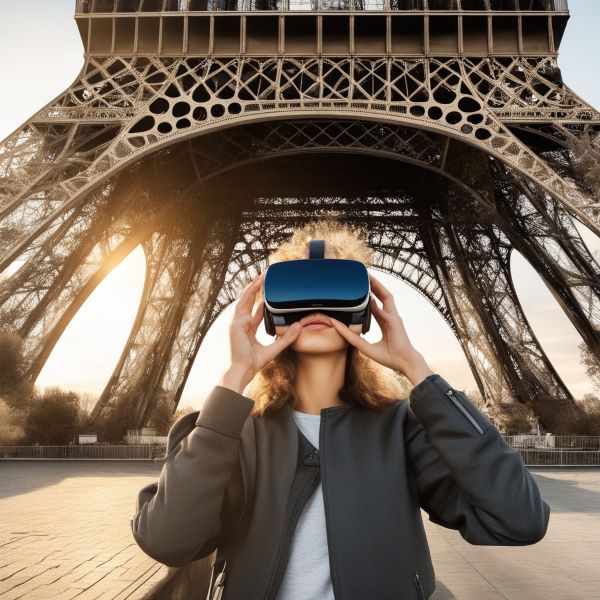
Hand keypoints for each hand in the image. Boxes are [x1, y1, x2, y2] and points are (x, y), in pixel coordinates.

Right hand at [221, 271, 302, 391]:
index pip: (255, 313)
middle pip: (248, 303)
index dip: (261, 302)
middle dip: (255, 290)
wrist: (244, 370)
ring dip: (252, 288)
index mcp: (248, 331)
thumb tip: (298, 327)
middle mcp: (241, 325)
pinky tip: (255, 286)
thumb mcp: (275, 348)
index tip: (268, 294)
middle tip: (263, 278)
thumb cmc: (254, 363)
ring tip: (260, 277)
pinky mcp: (236, 323)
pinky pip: (244, 305)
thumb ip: (286, 338)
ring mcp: (237, 323)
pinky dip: (249, 294)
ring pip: (245, 300)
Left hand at [327, 272, 433, 383]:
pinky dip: (380, 291)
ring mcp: (393, 316)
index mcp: (384, 323)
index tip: (359, 294)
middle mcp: (389, 317)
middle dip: (373, 287)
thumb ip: (351, 337)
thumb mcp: (364, 346)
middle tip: (363, 278)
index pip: (375, 308)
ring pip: (385, 295)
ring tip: (368, 276)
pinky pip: (386, 301)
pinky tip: (373, 285)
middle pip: (381, 298)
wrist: (403, 362)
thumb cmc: (388, 357)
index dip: (368, 300)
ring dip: (377, 285)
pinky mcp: (394, 317)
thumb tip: (337, 327)